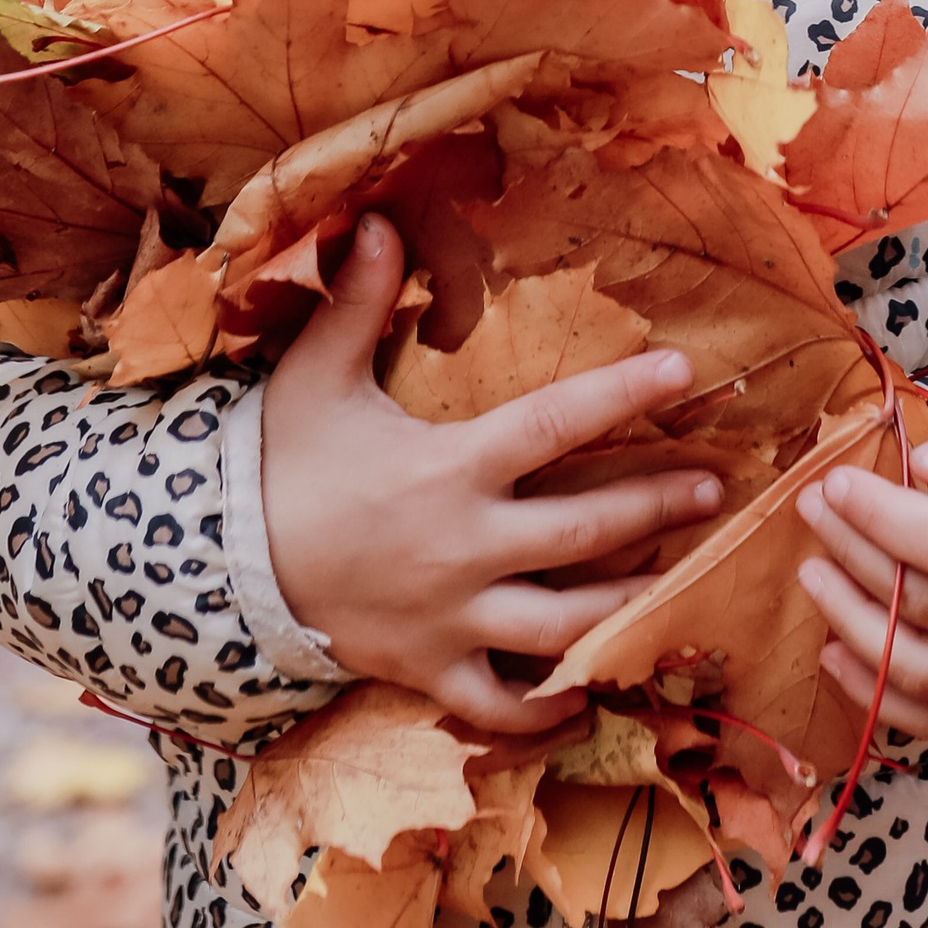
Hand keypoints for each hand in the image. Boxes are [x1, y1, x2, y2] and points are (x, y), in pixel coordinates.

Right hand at [260, 213, 722, 731]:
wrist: (213, 569)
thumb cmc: (275, 463)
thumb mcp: (313, 375)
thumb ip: (354, 300)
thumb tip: (376, 219)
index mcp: (447, 469)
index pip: (555, 425)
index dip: (622, 396)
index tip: (682, 372)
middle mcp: (462, 547)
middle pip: (586, 532)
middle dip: (657, 508)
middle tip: (714, 490)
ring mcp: (450, 617)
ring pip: (565, 624)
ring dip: (631, 604)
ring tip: (683, 584)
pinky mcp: (429, 671)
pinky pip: (503, 704)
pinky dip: (550, 709)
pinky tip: (593, 697)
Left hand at [794, 406, 927, 742]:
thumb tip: (923, 462)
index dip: (880, 516)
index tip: (836, 482)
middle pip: (922, 603)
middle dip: (852, 551)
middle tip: (813, 507)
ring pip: (916, 670)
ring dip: (849, 622)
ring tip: (812, 572)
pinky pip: (927, 720)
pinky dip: (871, 694)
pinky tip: (833, 649)